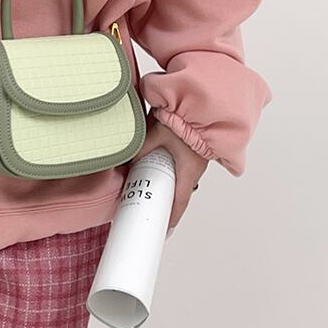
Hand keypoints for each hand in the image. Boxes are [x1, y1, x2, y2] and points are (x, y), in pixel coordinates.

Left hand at [138, 115, 209, 232]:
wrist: (200, 99)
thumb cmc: (184, 115)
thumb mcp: (156, 133)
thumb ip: (141, 149)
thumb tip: (128, 162)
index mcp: (189, 169)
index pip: (180, 201)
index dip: (171, 217)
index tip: (165, 229)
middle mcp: (196, 167)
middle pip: (180, 192)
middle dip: (168, 202)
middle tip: (155, 210)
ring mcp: (198, 158)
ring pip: (182, 178)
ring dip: (170, 184)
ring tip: (155, 188)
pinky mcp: (196, 149)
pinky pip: (184, 166)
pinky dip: (174, 171)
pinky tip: (163, 165)